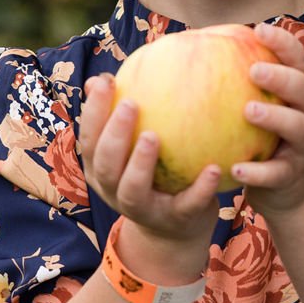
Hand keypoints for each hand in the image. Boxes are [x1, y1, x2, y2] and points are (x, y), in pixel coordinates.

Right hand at [77, 73, 219, 281]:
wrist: (175, 231)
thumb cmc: (155, 175)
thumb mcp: (136, 147)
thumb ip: (128, 115)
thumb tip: (115, 71)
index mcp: (102, 169)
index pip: (89, 139)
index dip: (92, 111)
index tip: (105, 81)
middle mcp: (115, 191)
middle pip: (104, 164)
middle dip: (114, 134)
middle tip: (130, 104)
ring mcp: (143, 210)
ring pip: (133, 190)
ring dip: (141, 163)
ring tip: (154, 136)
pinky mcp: (174, 221)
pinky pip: (186, 205)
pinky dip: (199, 188)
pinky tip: (213, 168)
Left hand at [233, 22, 303, 216]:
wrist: (283, 189)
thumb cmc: (256, 136)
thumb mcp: (247, 106)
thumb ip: (229, 80)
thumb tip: (186, 44)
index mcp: (296, 92)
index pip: (297, 60)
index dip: (283, 42)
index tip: (259, 29)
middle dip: (283, 77)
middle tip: (254, 71)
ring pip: (299, 128)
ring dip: (276, 117)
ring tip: (248, 111)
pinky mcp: (293, 175)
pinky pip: (277, 172)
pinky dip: (258, 172)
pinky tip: (235, 169)